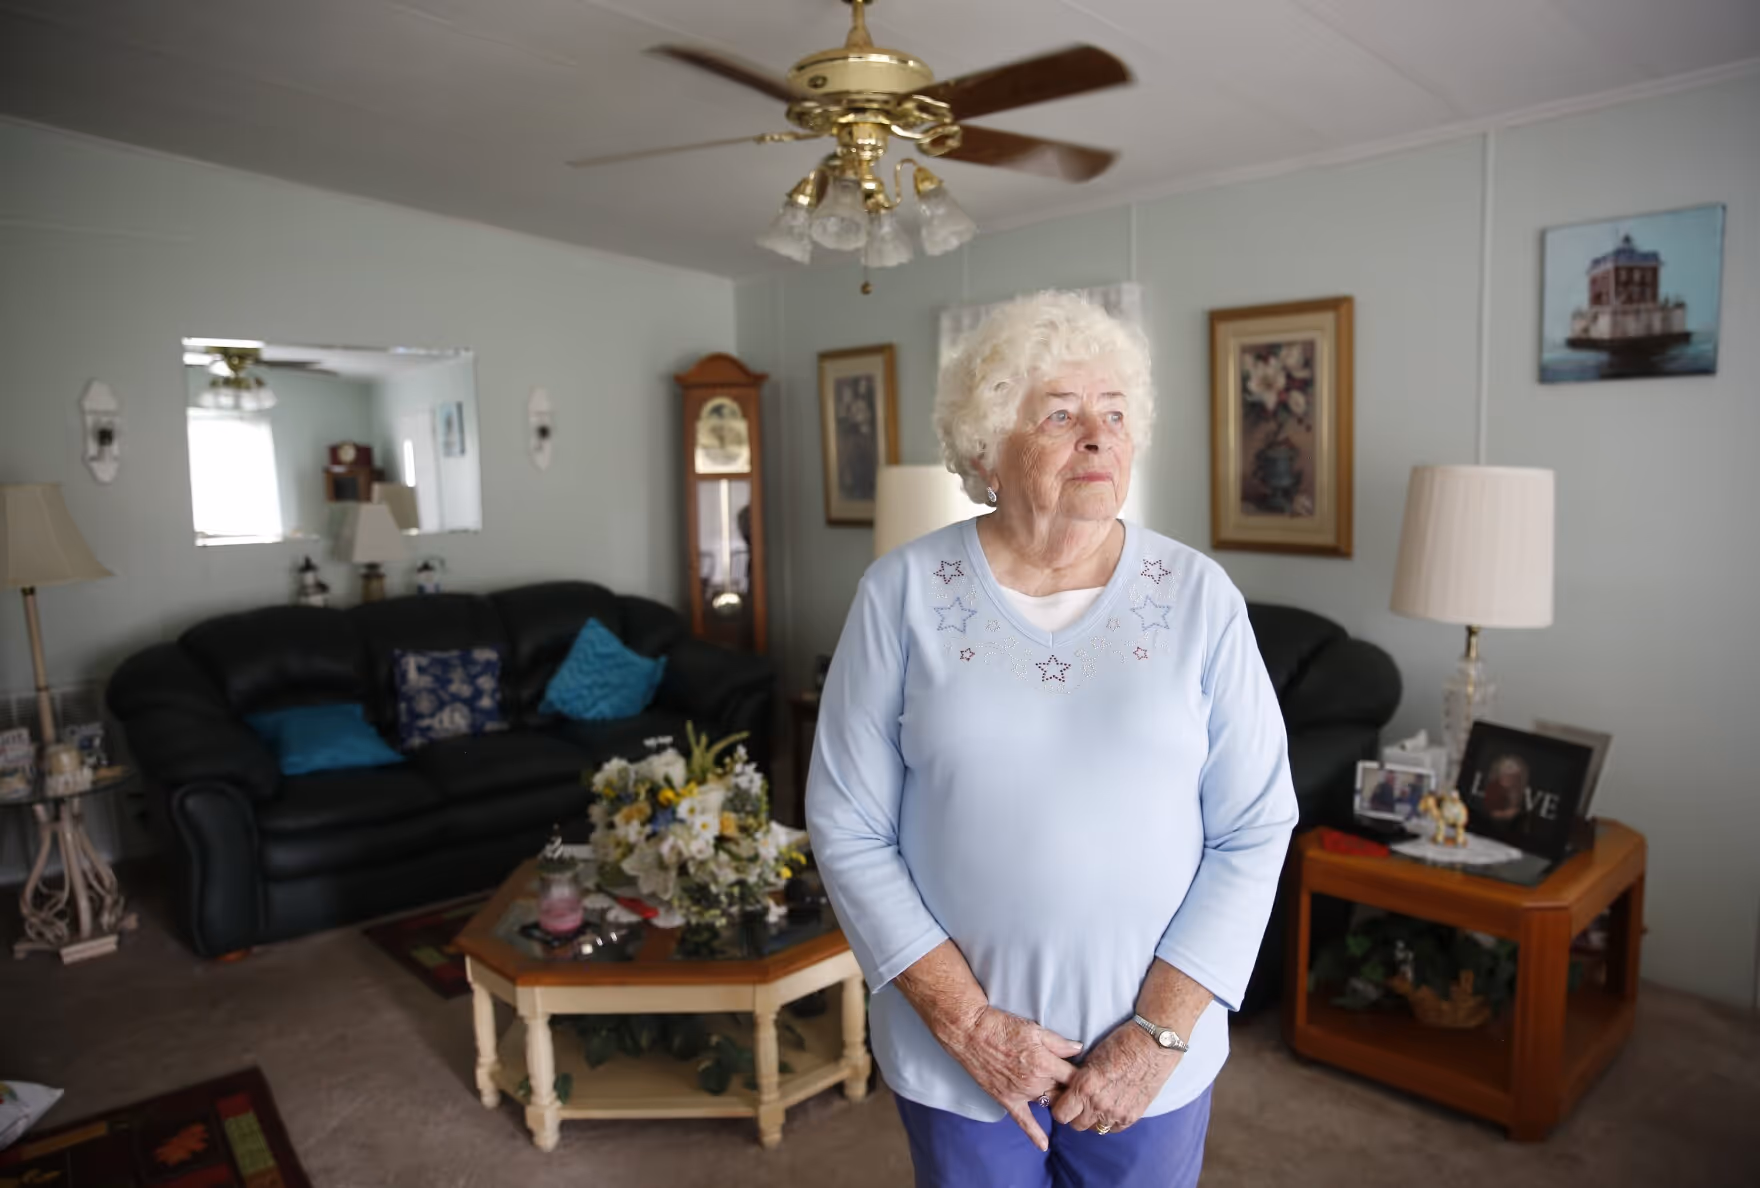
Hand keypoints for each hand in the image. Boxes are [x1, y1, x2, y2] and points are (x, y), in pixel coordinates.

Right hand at [939, 1006, 1081, 1150]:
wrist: (971, 1033)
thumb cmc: (1003, 1027)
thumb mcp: (1035, 1029)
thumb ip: (1059, 1043)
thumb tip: (1079, 1049)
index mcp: (1045, 1063)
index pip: (1075, 1078)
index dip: (1085, 1078)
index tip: (1090, 1077)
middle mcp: (1036, 1082)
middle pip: (1065, 1093)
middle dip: (1075, 1093)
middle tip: (1082, 1092)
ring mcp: (1022, 1093)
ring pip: (1050, 1104)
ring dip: (1060, 1104)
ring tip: (1071, 1106)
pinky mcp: (1007, 1100)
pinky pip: (1023, 1121)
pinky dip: (1034, 1134)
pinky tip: (1044, 1145)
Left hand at [1051, 1023, 1177, 1133]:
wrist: (1153, 1045)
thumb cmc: (1120, 1043)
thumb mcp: (1091, 1057)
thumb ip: (1078, 1078)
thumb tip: (1068, 1090)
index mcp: (1084, 1086)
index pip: (1060, 1114)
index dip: (1060, 1107)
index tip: (1064, 1100)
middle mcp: (1098, 1104)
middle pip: (1076, 1125)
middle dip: (1075, 1115)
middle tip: (1080, 1102)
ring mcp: (1116, 1113)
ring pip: (1094, 1129)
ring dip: (1092, 1119)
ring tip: (1097, 1104)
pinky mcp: (1132, 1117)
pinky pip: (1113, 1129)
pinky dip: (1109, 1121)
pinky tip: (1112, 1106)